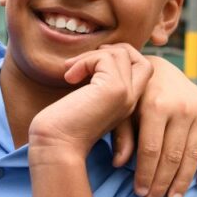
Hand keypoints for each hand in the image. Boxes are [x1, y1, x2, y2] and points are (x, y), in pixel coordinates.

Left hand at [30, 44, 151, 159]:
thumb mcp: (86, 99)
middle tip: (82, 62)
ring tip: (70, 72)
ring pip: (121, 54)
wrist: (55, 146)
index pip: (140, 71)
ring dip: (91, 56)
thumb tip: (97, 53)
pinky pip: (105, 58)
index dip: (118, 59)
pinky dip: (84, 61)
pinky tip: (69, 78)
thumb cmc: (61, 125)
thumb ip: (96, 83)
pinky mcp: (115, 90)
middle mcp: (131, 100)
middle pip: (141, 60)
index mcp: (126, 104)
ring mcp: (126, 94)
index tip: (88, 64)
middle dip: (114, 51)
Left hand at [111, 56, 196, 196]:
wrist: (160, 69)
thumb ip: (122, 136)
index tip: (140, 194)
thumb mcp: (123, 111)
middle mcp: (182, 107)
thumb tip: (120, 165)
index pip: (151, 151)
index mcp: (156, 106)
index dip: (145, 175)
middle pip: (172, 156)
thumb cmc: (135, 96)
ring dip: (183, 181)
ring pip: (192, 155)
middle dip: (162, 183)